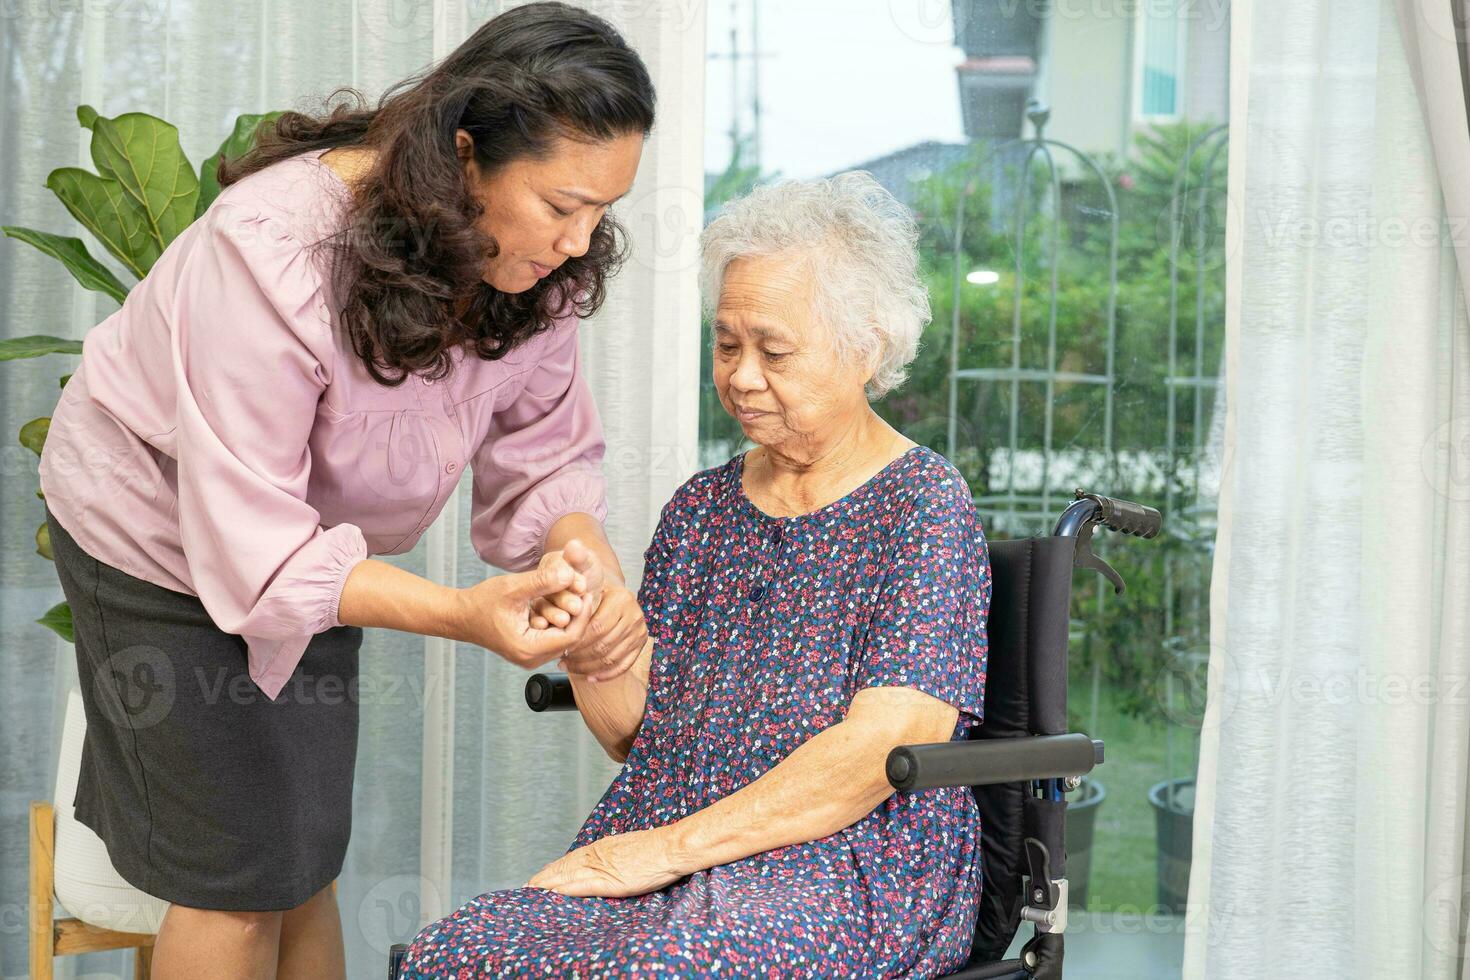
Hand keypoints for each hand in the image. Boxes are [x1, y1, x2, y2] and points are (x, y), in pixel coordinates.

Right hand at [454, 556, 594, 669]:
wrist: (462, 616)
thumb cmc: (482, 602)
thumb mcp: (513, 588)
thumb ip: (542, 581)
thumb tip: (570, 574)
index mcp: (527, 648)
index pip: (571, 636)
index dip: (583, 614)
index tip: (586, 592)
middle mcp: (531, 659)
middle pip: (571, 640)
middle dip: (579, 615)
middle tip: (583, 591)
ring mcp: (531, 657)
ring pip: (564, 639)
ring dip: (571, 618)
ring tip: (574, 596)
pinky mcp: (530, 651)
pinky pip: (555, 639)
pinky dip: (560, 621)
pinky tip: (561, 603)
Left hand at [525, 828, 689, 897]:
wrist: (670, 847)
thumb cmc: (656, 848)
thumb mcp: (630, 847)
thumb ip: (615, 856)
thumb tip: (610, 863)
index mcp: (603, 847)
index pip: (572, 858)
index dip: (556, 867)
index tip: (544, 875)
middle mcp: (597, 855)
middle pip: (564, 866)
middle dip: (545, 876)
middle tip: (529, 886)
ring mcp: (602, 867)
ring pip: (566, 875)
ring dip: (547, 883)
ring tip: (532, 891)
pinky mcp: (608, 881)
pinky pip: (580, 886)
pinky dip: (563, 889)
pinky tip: (552, 894)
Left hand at [531, 540, 647, 681]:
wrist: (605, 594)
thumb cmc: (587, 584)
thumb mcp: (580, 569)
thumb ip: (574, 560)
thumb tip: (573, 545)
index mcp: (622, 599)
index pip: (596, 627)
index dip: (575, 638)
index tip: (557, 643)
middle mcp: (636, 615)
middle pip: (604, 644)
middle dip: (580, 654)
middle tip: (560, 658)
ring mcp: (640, 631)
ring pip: (611, 658)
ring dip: (588, 666)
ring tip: (568, 664)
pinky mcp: (640, 644)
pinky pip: (622, 665)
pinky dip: (604, 674)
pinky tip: (587, 675)